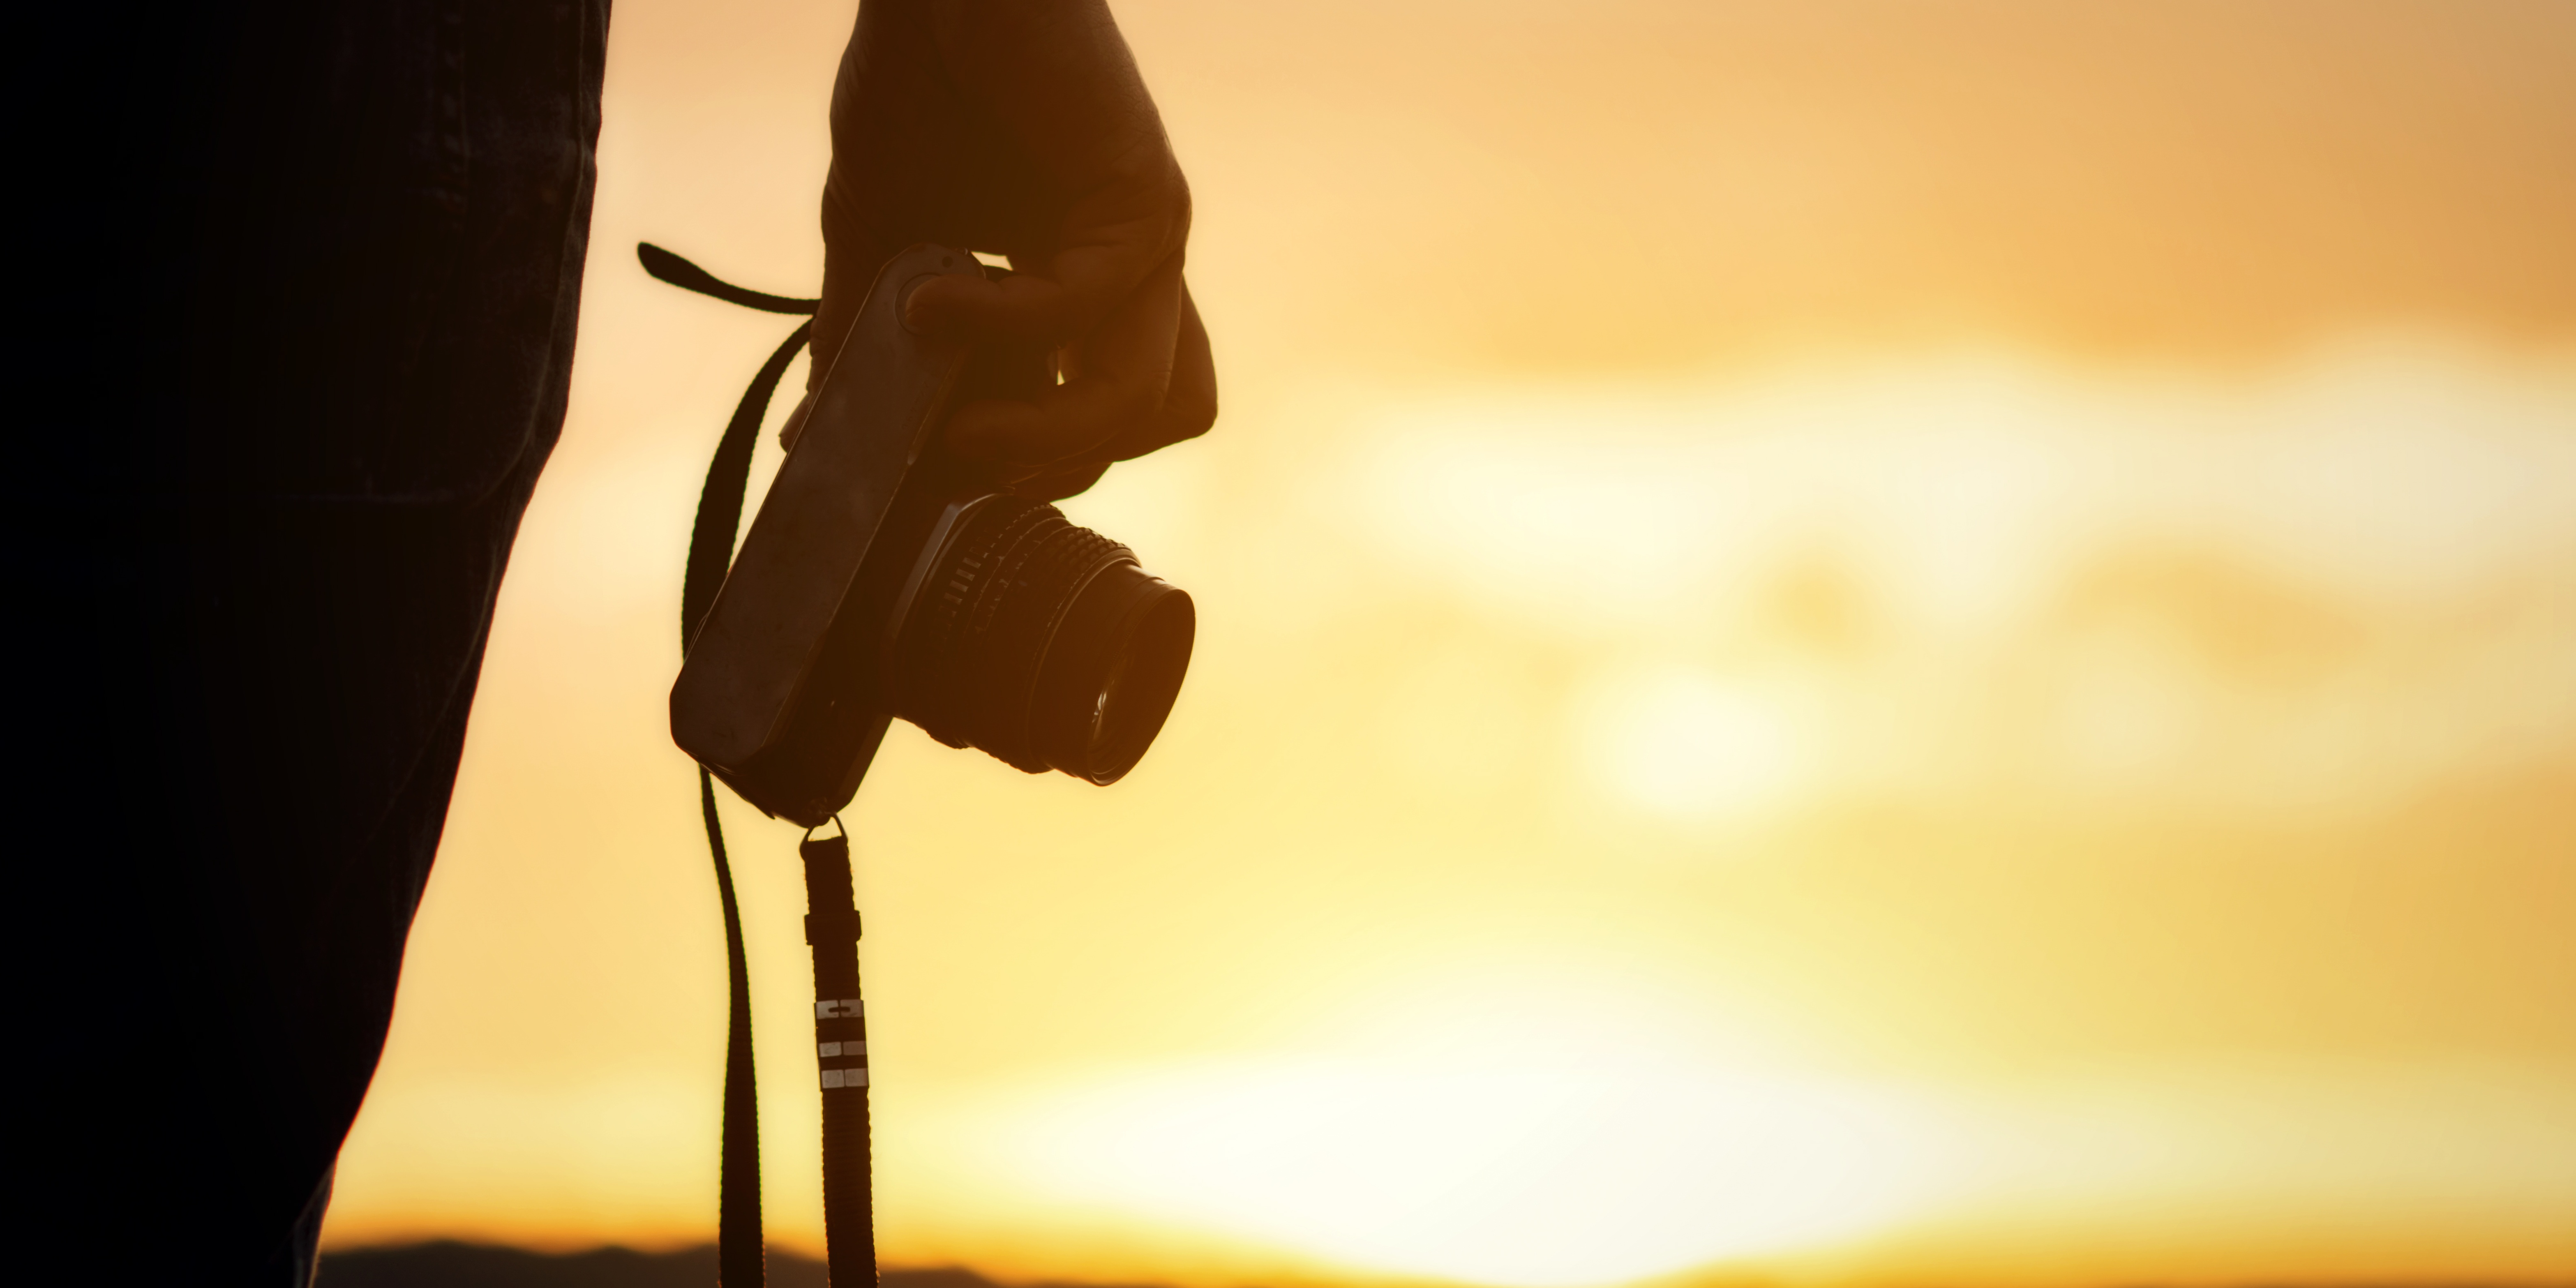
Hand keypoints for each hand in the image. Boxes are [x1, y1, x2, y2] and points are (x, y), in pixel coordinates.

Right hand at [791, 0, 1215, 501]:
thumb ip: (862, 334)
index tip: (925, 471)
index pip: (1101, 420)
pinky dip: (1001, 324)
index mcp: (1083, 292)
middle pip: (1148, 423)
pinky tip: (929, 306)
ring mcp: (1146, 242)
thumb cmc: (920, 89)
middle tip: (950, 461)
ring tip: (956, 428)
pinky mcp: (1142, 201)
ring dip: (1048, 435)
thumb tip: (819, 431)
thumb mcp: (878, 235)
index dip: (1025, 465)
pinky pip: (1085, 305)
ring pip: (1148, 398)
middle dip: (1046, 468)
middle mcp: (1131, 276)